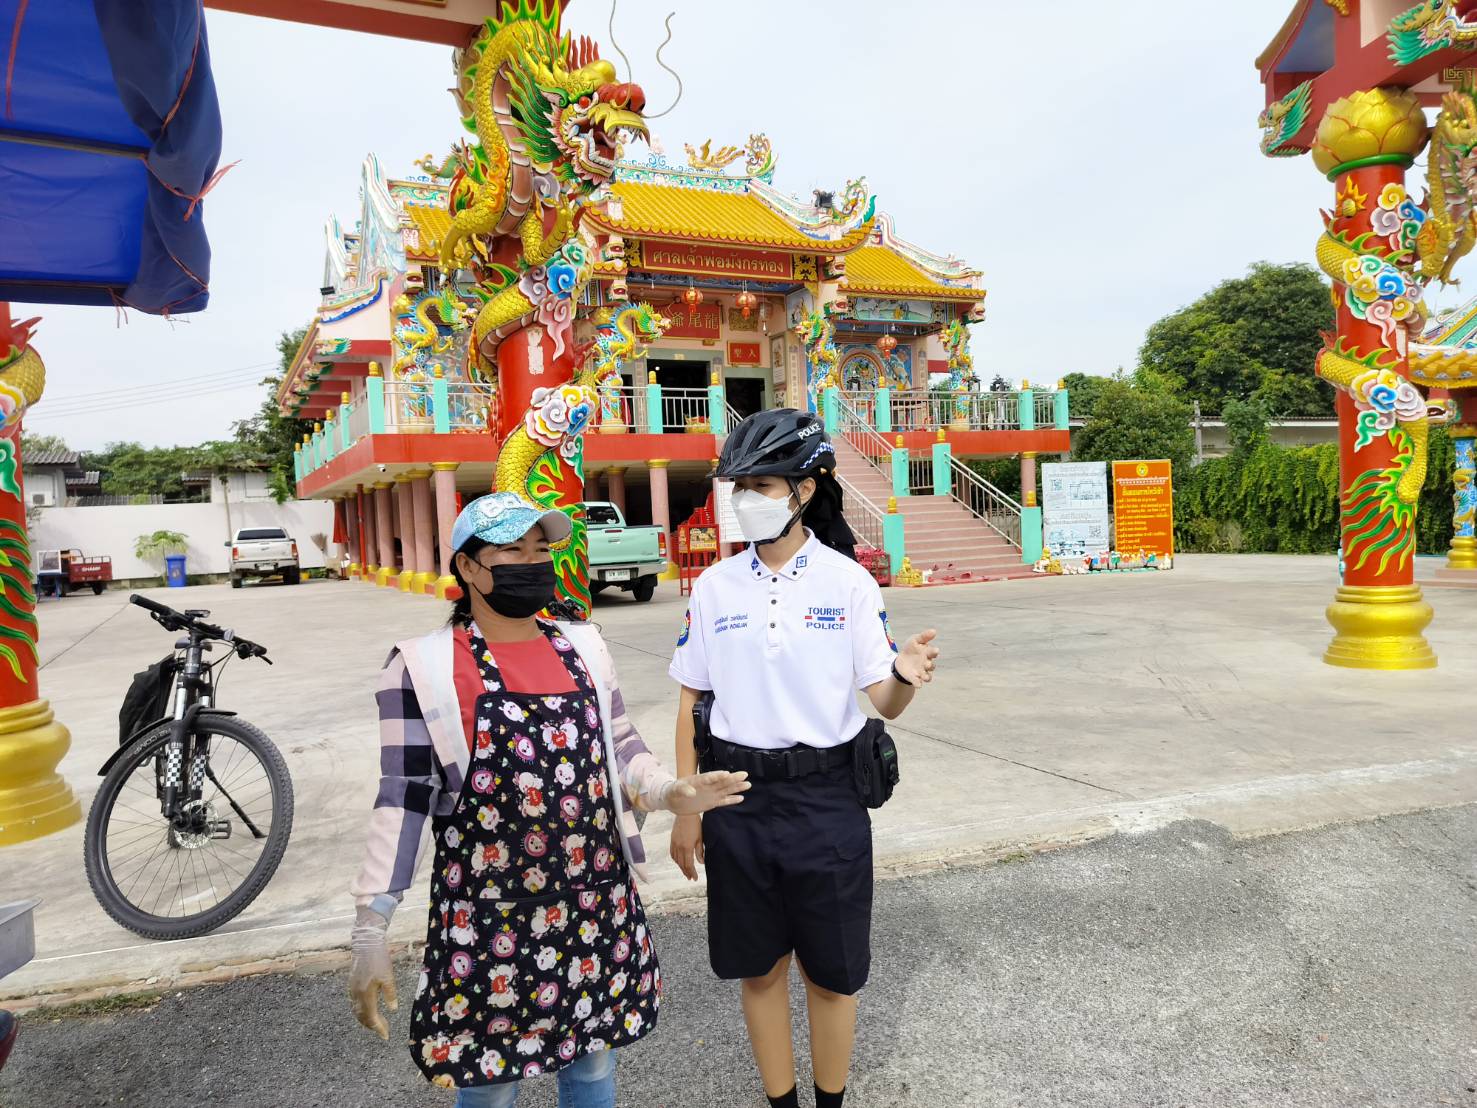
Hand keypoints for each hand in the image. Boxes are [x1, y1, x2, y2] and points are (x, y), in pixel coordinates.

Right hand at [348, 906, 395, 1040]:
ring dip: (367, 1020)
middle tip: (384, 1031)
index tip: (386, 1036)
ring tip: (378, 1024)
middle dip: (373, 1026)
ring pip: (357, 1012)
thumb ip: (390, 994)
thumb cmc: (379, 959)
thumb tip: (392, 1010)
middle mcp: (356, 995)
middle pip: (362, 1017)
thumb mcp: (389, 976)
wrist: (365, 944)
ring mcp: (352, 991)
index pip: (371, 1017)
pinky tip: (369, 1011)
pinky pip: (355, 1005)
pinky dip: (362, 1012)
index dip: (378, 1028)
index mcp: (366, 994)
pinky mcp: (351, 986)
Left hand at [663, 770, 749, 815]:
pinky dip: (731, 800)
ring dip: (736, 787)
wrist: (673, 800)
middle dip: (733, 779)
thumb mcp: (675, 790)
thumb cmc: (673, 791)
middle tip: (744, 774)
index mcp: (699, 780)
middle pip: (722, 782)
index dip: (718, 776)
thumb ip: (683, 790)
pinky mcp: (711, 802)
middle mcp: (707, 786)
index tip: (727, 774)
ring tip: (748, 784)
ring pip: (726, 790)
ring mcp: (710, 794)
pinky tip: (741, 798)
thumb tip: (692, 793)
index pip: (709, 777)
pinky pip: (723, 801)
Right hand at [669, 813, 703, 880]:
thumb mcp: (700, 838)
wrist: (685, 813)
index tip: (694, 878)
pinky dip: (675, 859)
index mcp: (687, 847)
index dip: (691, 872)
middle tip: (690, 878)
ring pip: (676, 860)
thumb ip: (699, 851)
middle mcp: (679, 847)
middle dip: (686, 872)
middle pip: (682, 864)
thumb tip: (701, 862)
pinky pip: (672, 853)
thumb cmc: (695, 824)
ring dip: (680, 867)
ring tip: (685, 871)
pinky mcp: (672, 840)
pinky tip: (678, 861)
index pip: (689, 864)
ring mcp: (674, 843)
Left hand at [895, 628, 939, 685]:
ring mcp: (921, 672)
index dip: (934, 652)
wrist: (902, 659)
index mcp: (927, 653)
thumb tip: (934, 631)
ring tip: (924, 676)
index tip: (935, 651)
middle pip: (931, 666)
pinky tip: (918, 685)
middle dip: (930, 665)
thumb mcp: (915, 640)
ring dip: (927, 676)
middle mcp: (926, 664)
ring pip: (927, 676)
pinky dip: (918, 683)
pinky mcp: (915, 678)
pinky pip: (918, 682)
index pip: (933, 653)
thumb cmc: (911, 649)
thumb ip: (924, 636)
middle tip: (926, 664)